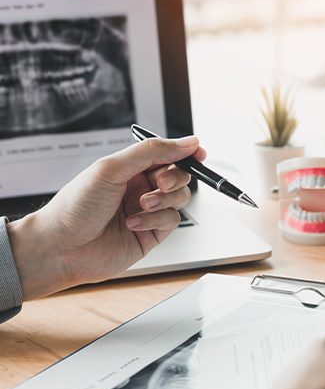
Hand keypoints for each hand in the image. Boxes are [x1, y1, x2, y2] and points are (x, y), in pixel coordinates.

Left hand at [8, 136, 205, 298]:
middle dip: (174, 178)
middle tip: (159, 183)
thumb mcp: (112, 168)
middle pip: (179, 175)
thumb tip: (187, 142)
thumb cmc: (75, 206)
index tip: (199, 152)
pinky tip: (133, 223)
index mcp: (130, 168)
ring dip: (164, 199)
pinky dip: (156, 220)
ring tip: (141, 205)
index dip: (185, 152)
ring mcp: (147, 211)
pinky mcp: (151, 234)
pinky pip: (172, 221)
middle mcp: (141, 188)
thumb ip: (152, 152)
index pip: (167, 154)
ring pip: (180, 198)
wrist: (61, 247)